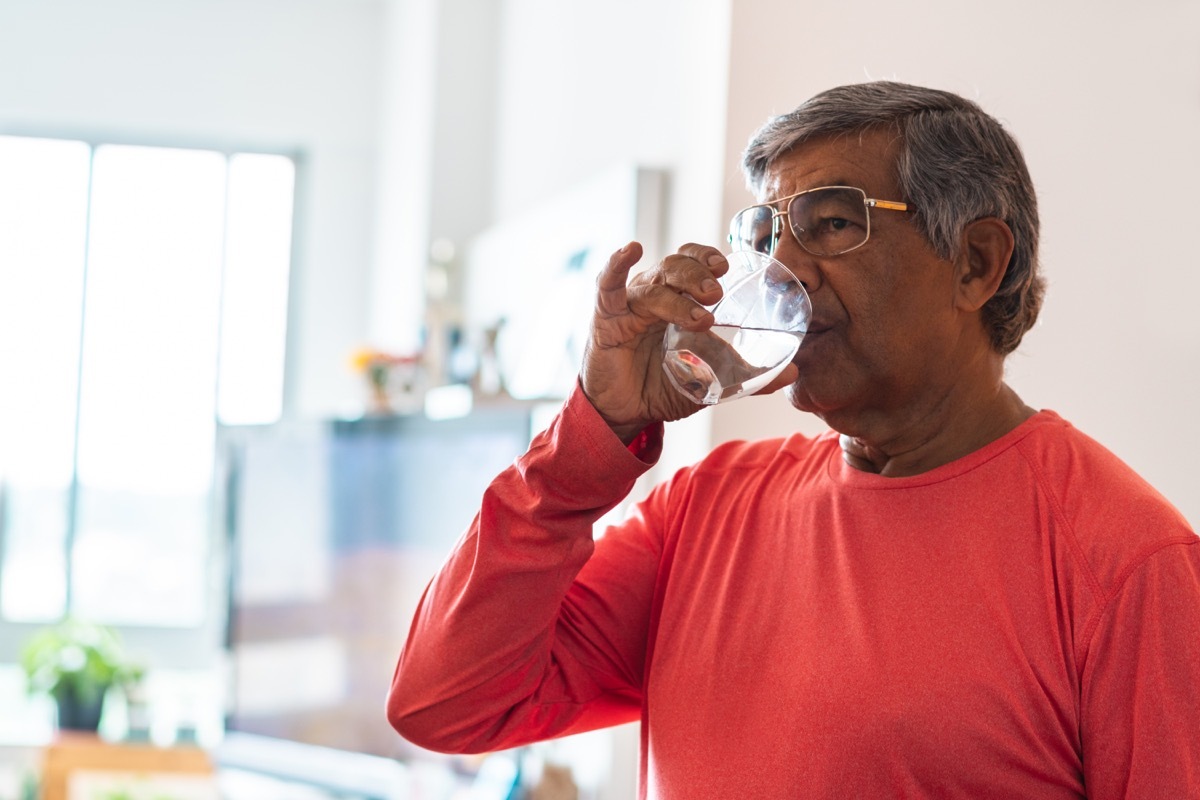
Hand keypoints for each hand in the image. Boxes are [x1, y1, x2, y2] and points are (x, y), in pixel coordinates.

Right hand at [581, 241, 767, 442]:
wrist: (627, 413)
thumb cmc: (663, 385)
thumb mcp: (712, 380)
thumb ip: (750, 377)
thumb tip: (794, 371)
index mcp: (676, 298)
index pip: (691, 262)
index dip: (706, 257)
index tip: (725, 267)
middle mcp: (653, 294)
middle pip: (675, 267)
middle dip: (698, 276)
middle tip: (717, 294)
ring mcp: (629, 305)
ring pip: (653, 284)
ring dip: (678, 295)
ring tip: (701, 317)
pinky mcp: (606, 320)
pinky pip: (607, 286)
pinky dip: (616, 266)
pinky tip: (630, 250)